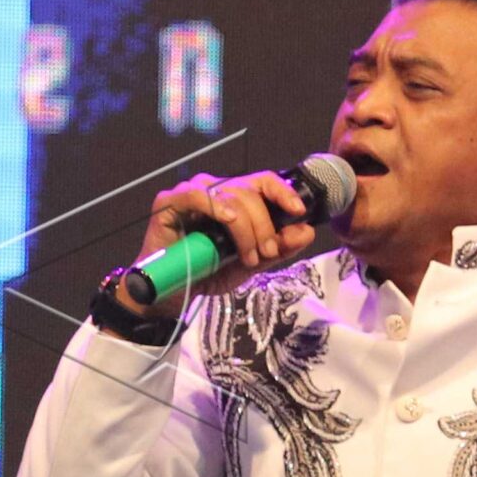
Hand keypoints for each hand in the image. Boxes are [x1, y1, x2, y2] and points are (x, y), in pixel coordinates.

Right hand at [127, 171, 315, 306]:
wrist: (172, 294)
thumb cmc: (207, 273)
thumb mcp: (251, 264)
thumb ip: (278, 248)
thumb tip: (306, 231)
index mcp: (236, 199)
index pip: (263, 182)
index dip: (283, 192)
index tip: (298, 211)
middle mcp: (216, 191)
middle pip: (250, 192)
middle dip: (265, 225)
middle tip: (265, 255)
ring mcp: (192, 193)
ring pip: (230, 195)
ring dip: (246, 227)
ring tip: (247, 256)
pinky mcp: (170, 202)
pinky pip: (197, 194)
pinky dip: (215, 205)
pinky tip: (227, 219)